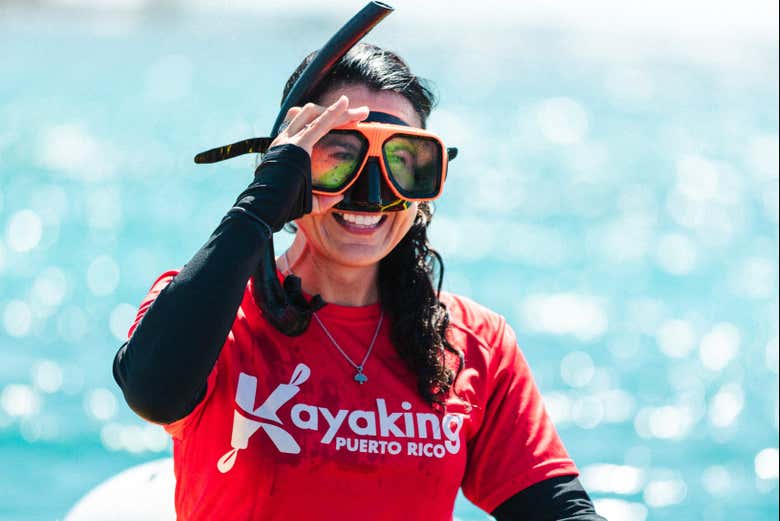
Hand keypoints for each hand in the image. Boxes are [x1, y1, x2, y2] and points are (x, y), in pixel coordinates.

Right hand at [272, 96, 368, 214]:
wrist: (266, 206)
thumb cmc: (283, 206)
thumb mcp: (307, 201)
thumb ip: (323, 199)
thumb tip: (340, 197)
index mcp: (285, 149)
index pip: (304, 126)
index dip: (323, 119)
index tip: (342, 120)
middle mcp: (286, 140)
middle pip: (311, 114)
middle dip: (335, 111)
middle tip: (359, 115)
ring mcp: (291, 140)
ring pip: (316, 114)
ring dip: (340, 112)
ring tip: (362, 112)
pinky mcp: (300, 144)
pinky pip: (320, 123)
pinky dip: (334, 112)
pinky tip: (345, 103)